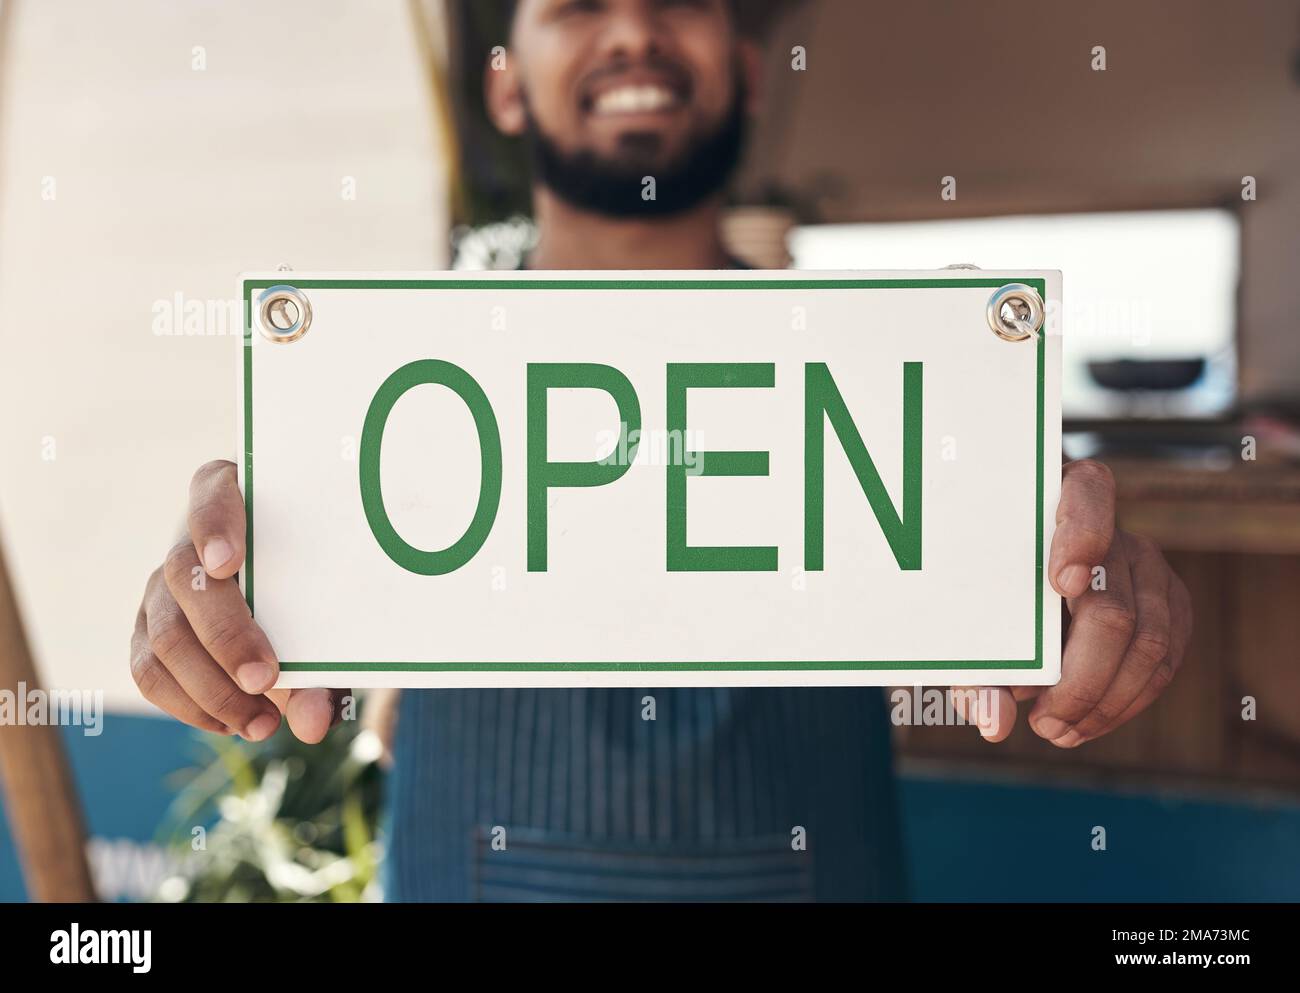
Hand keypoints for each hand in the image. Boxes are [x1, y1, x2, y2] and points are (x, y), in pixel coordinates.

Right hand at [129, 460, 348, 742]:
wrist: (295, 595)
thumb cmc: (318, 589)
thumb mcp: (329, 614)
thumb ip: (325, 662)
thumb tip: (313, 725)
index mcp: (238, 503)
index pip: (212, 490)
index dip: (213, 523)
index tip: (226, 563)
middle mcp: (188, 541)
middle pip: (185, 577)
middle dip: (225, 634)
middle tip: (266, 679)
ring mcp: (161, 588)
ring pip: (163, 636)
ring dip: (211, 689)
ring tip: (261, 724)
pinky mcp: (148, 631)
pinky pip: (150, 673)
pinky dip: (191, 705)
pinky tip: (233, 723)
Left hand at [951, 459, 1191, 745]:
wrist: (1018, 574)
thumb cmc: (987, 591)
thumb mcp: (973, 617)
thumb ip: (978, 665)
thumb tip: (994, 724)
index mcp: (1061, 501)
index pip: (1087, 495)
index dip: (1080, 538)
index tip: (1061, 583)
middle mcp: (1116, 530)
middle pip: (1114, 606)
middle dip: (1082, 679)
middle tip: (1043, 723)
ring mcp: (1150, 568)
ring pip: (1150, 643)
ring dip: (1104, 702)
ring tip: (1057, 731)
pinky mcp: (1171, 605)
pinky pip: (1165, 661)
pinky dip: (1126, 702)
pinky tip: (1086, 722)